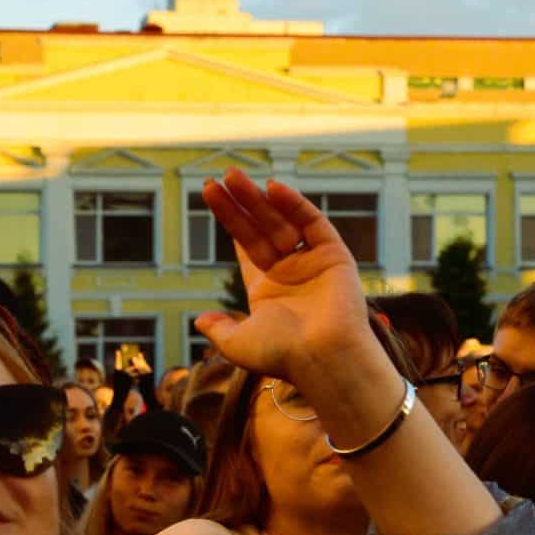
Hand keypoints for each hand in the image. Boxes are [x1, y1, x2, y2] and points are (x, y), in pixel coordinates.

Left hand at [193, 168, 376, 384]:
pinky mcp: (334, 256)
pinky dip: (294, 204)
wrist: (324, 358)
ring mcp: (312, 262)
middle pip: (259, 229)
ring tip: (233, 176)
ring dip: (258, 198)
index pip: (247, 246)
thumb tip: (200, 320)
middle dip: (238, 204)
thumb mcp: (238, 344)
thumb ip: (220, 329)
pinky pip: (313, 223)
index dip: (231, 221)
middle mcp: (290, 273)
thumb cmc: (282, 356)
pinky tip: (272, 188)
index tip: (213, 195)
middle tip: (217, 178)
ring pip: (281, 221)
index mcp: (268, 290)